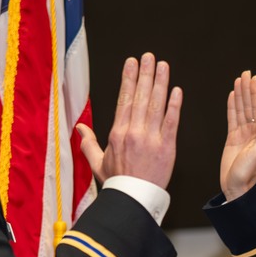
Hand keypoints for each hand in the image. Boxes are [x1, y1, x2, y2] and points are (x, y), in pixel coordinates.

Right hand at [77, 53, 180, 188]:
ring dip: (160, 83)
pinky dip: (174, 105)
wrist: (134, 200)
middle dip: (145, 74)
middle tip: (149, 56)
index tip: (131, 63)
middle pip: (140, 97)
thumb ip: (89, 143)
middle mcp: (134, 133)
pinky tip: (176, 90)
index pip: (124, 99)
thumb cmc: (117, 182)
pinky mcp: (167, 147)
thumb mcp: (98, 163)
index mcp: (118, 133)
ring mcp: (151, 139)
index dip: (128, 79)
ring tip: (162, 65)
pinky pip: (171, 122)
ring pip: (156, 105)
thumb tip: (79, 128)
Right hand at [220, 70, 255, 201]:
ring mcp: (243, 134)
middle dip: (249, 89)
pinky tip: (232, 96)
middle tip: (247, 73)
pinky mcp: (232, 138)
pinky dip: (232, 106)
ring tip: (239, 80)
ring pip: (242, 109)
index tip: (255, 79)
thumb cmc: (247, 175)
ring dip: (241, 94)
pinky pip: (232, 118)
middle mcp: (254, 132)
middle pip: (251, 105)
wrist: (236, 188)